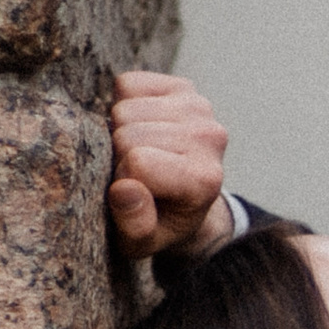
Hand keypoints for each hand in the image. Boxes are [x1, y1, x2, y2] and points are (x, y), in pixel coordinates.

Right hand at [108, 71, 231, 256]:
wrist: (184, 200)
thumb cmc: (158, 222)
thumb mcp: (142, 244)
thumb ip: (135, 226)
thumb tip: (124, 189)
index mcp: (204, 179)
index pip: (138, 162)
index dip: (121, 180)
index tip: (133, 194)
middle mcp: (210, 138)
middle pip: (126, 134)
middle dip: (119, 156)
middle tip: (136, 173)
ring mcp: (199, 107)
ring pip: (124, 109)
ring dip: (120, 131)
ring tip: (139, 152)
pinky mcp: (182, 87)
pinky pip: (127, 84)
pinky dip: (122, 103)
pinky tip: (139, 127)